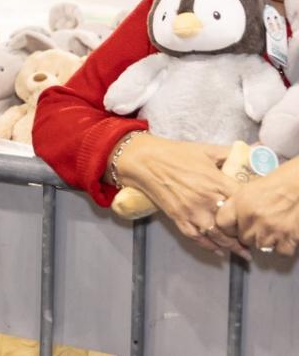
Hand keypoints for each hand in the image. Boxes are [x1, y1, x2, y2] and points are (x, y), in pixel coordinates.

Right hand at [114, 134, 245, 255]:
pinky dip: (208, 246)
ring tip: (241, 252)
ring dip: (230, 246)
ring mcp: (191, 211)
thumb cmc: (174, 153)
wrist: (144, 160)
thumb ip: (228, 153)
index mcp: (216, 181)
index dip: (252, 209)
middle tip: (253, 238)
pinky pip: (196, 237)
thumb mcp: (205, 150)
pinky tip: (217, 251)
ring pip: (216, 235)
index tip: (258, 213)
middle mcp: (206, 199)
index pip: (242, 201)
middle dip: (244, 233)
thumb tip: (250, 152)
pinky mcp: (177, 217)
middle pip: (232, 223)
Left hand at [215, 160, 298, 255]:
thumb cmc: (278, 182)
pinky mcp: (290, 237)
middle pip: (243, 238)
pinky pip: (280, 251)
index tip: (234, 227)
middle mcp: (253, 218)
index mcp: (240, 203)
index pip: (222, 224)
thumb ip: (237, 205)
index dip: (228, 227)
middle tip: (259, 226)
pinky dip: (283, 246)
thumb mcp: (250, 189)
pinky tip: (285, 236)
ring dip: (266, 241)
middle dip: (249, 234)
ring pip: (260, 246)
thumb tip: (231, 219)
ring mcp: (271, 229)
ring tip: (272, 230)